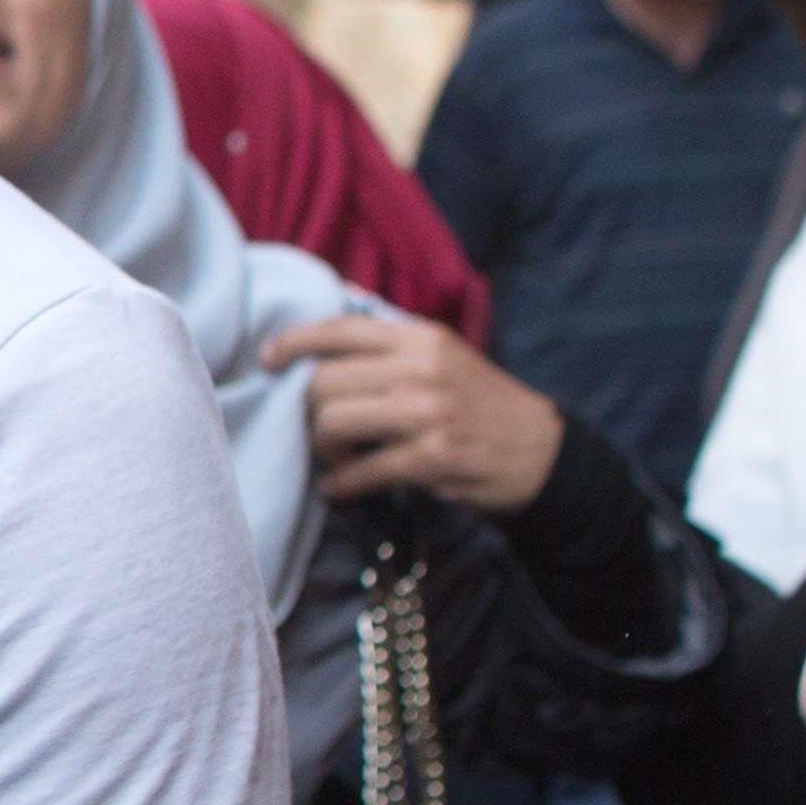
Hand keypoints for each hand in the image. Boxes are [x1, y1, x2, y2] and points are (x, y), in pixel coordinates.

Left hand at [277, 312, 565, 512]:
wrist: (538, 451)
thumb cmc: (480, 403)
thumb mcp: (444, 354)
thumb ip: (392, 341)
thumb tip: (333, 315)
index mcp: (420, 336)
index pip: (340, 327)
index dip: (294, 341)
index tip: (267, 360)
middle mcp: (421, 368)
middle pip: (325, 382)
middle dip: (308, 413)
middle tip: (317, 431)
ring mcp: (427, 413)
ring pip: (334, 424)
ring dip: (322, 449)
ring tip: (333, 459)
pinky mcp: (432, 458)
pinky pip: (362, 471)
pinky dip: (341, 484)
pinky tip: (339, 489)